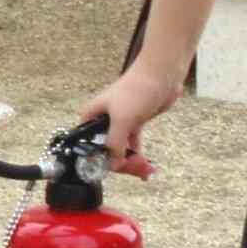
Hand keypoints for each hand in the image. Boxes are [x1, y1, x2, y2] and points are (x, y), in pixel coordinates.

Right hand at [76, 63, 178, 179]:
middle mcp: (103, 119)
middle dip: (117, 161)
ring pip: (120, 146)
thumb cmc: (136, 90)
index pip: (87, 142)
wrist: (160, 76)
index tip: (108, 169)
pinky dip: (137, 152)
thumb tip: (111, 164)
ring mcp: (120, 121)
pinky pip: (133, 142)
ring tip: (141, 170)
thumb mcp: (122, 120)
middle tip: (130, 171)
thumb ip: (115, 143)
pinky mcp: (134, 121)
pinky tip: (143, 164)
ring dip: (130, 159)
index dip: (95, 158)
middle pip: (104, 147)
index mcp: (92, 115)